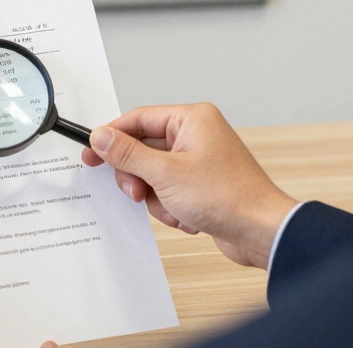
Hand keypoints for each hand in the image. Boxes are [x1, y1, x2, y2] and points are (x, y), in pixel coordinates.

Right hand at [83, 103, 296, 268]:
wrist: (261, 232)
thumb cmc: (228, 197)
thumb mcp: (165, 174)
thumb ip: (128, 154)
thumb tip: (101, 137)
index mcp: (191, 119)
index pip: (138, 119)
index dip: (112, 138)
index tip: (91, 154)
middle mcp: (196, 135)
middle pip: (143, 150)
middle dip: (139, 178)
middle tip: (138, 193)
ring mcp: (199, 160)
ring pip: (153, 175)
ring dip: (157, 198)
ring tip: (176, 210)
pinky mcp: (201, 184)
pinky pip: (168, 191)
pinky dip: (171, 208)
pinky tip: (188, 218)